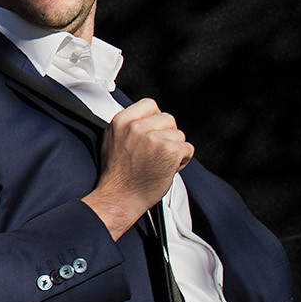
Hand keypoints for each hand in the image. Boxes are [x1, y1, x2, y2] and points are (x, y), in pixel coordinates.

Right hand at [82, 98, 192, 238]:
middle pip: (168, 119)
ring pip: (179, 135)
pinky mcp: (169, 151)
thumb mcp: (112, 141)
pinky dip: (182, 160)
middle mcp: (137, 127)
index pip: (150, 105)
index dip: (155, 119)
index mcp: (122, 121)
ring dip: (175, 149)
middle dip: (167, 135)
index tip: (154, 131)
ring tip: (160, 162)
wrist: (120, 197)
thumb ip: (128, 127)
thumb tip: (145, 121)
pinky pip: (187, 149)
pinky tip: (168, 168)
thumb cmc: (117, 175)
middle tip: (157, 151)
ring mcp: (154, 138)